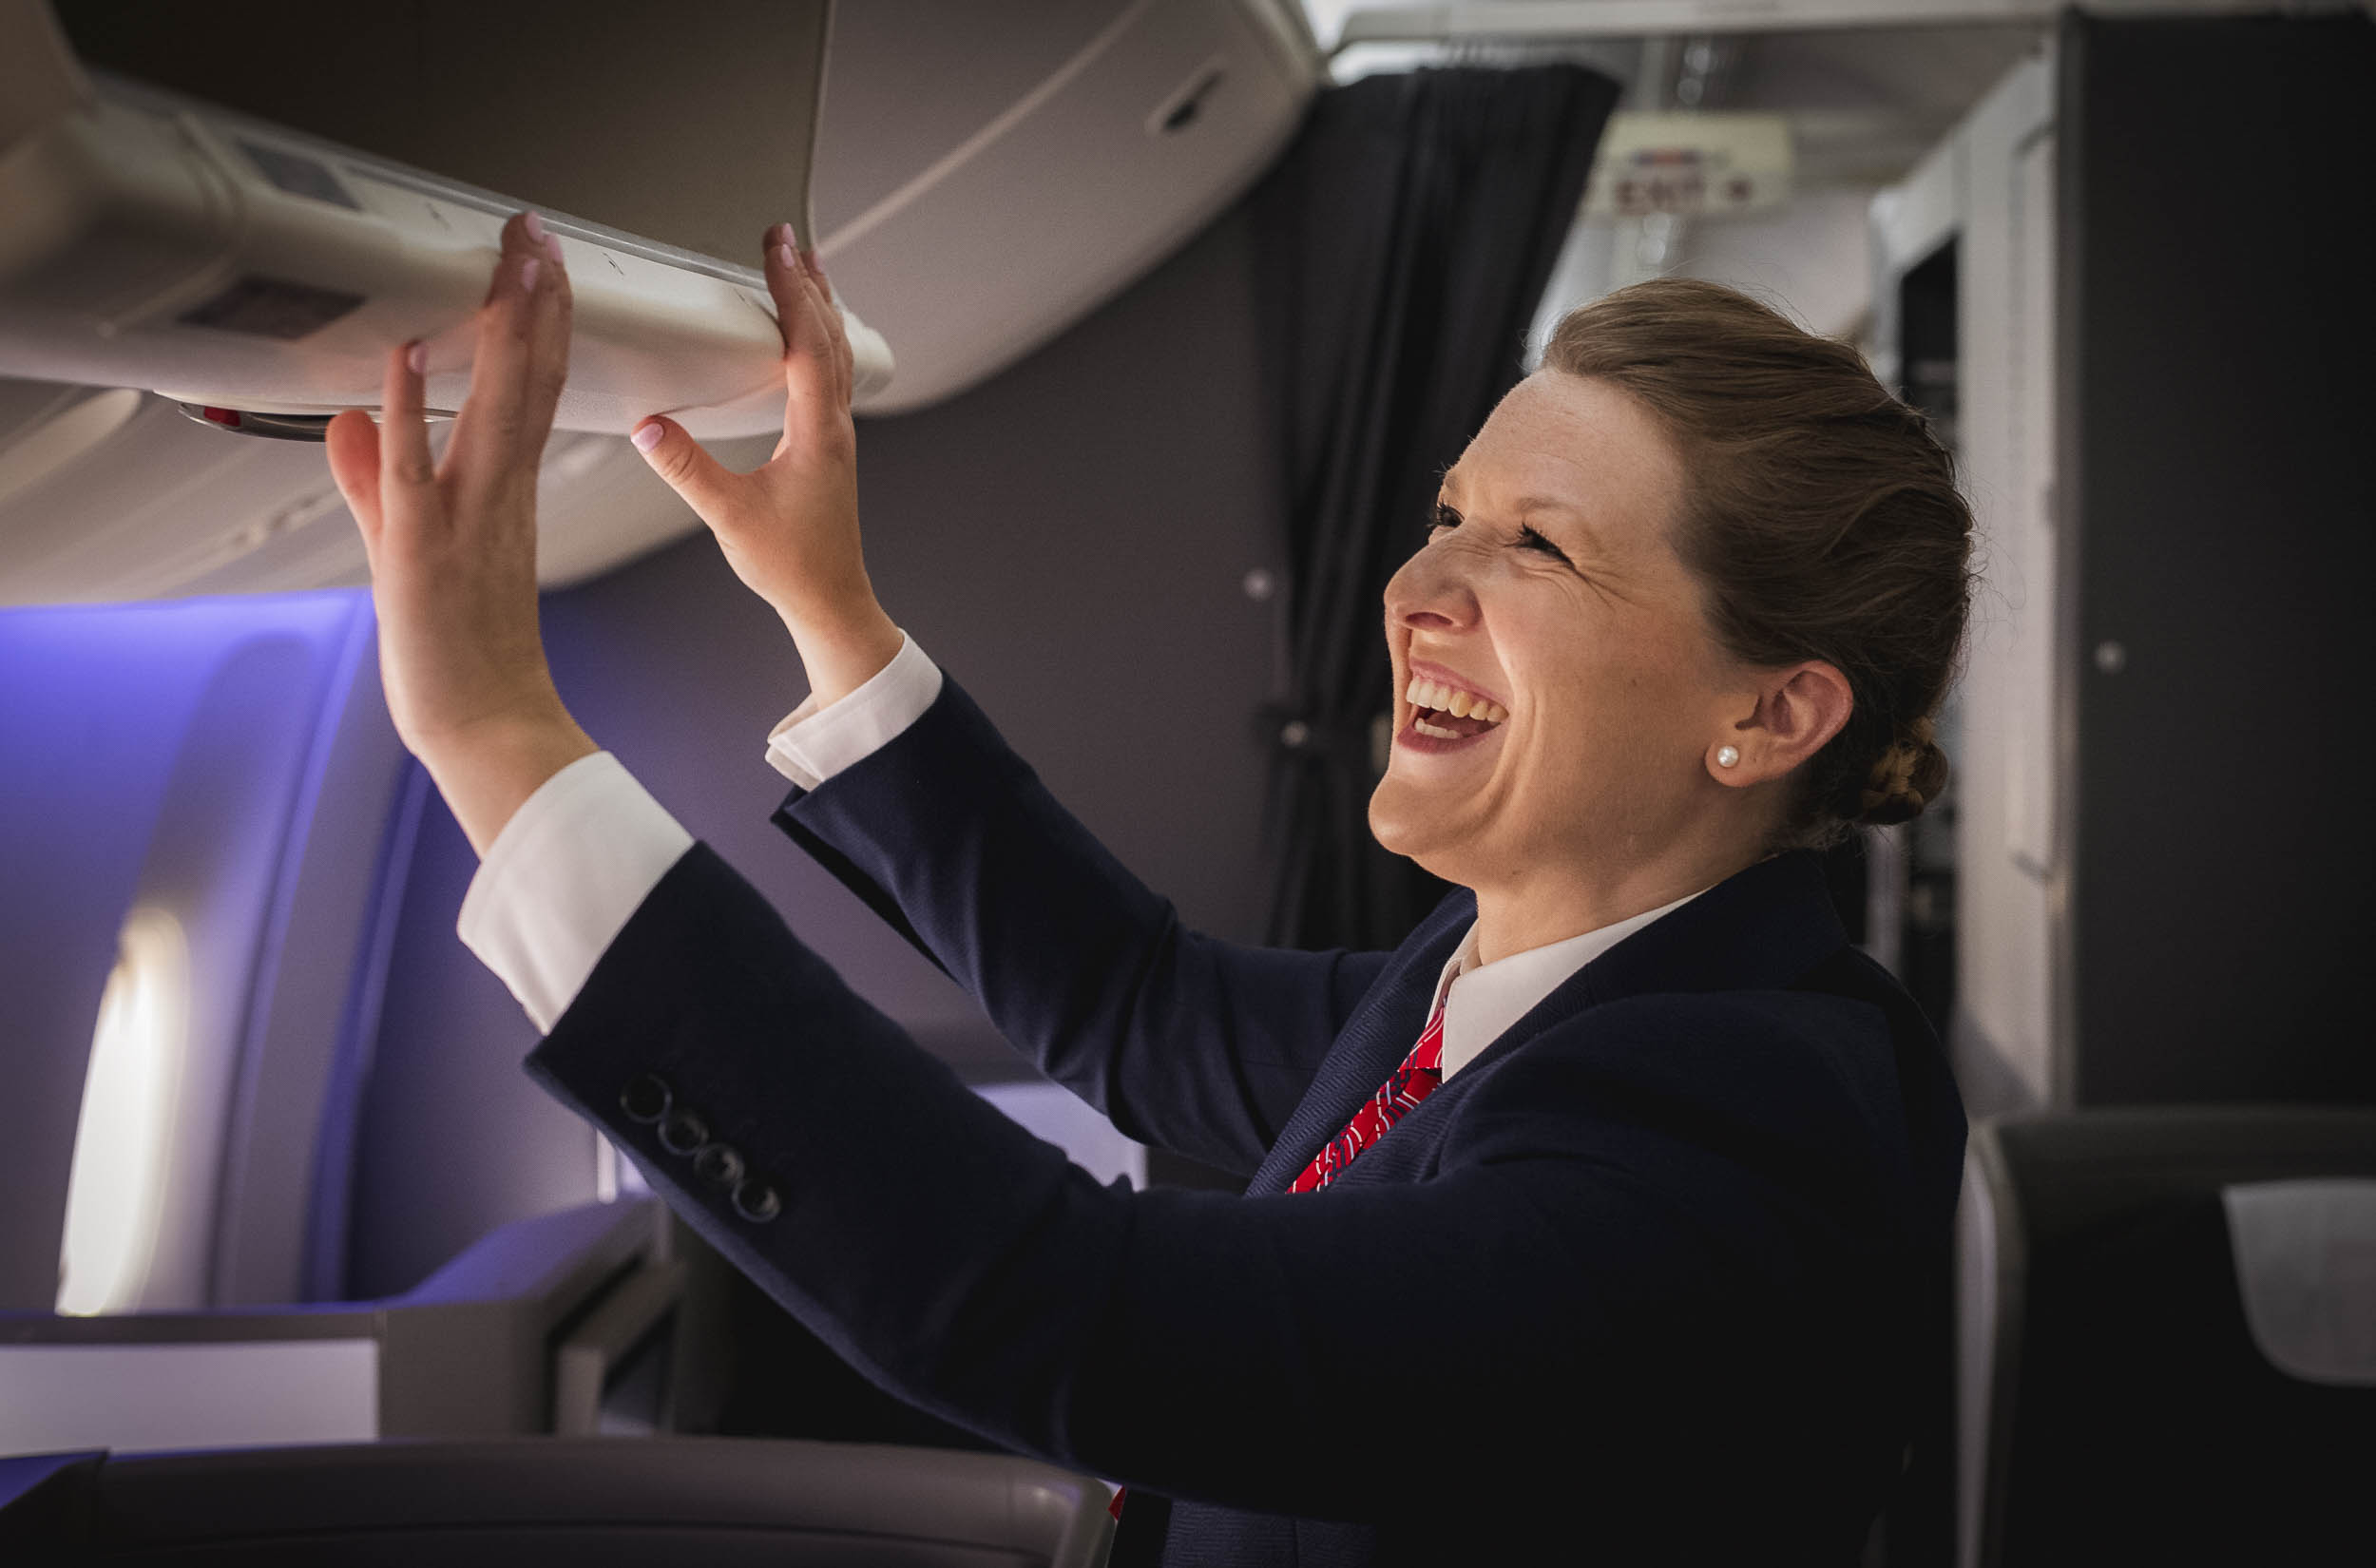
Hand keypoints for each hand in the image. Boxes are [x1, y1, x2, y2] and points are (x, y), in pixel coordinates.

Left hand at [325, 211, 595, 854]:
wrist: (487, 726)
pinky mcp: (423, 546)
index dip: (535, 323)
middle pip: (528, 381)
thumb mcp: (402, 548)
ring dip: (501, 331)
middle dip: (534, 302)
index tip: (539, 266)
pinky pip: (419, 468)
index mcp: (504, 493)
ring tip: (512, 266)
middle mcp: (497, 494)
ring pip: (495, 407)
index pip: (529, 389)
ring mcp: (466, 516)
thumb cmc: (460, 656)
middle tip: (539, 237)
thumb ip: (373, 478)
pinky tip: (413, 355)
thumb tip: (349, 419)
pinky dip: (413, 410)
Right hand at [629, 224, 900, 705]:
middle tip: (787, 236)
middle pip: (829, 334)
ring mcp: (836, 434)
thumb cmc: (791, 565)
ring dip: (819, 304)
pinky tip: (807, 334)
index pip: (807, 343)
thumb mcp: (728, 516)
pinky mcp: (830, 445)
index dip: (791, 291)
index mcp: (816, 433)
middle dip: (807, 281)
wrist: (830, 600)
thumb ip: (686, 469)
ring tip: (806, 264)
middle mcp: (834, 426)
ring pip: (835, 351)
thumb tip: (648, 427)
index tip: (776, 248)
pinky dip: (819, 337)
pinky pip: (830, 373)